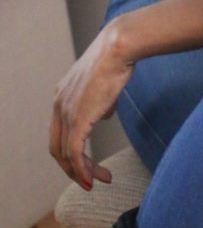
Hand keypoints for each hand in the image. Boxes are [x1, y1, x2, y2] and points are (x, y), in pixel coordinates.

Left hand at [49, 22, 133, 189]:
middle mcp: (58, 105)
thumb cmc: (117, 57)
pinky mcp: (78, 119)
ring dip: (83, 172)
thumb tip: (104, 114)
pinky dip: (84, 170)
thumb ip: (100, 100)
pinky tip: (94, 178)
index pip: (60, 131)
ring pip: (67, 155)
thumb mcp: (104, 82)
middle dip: (74, 167)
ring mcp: (66, 112)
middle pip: (57, 148)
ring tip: (100, 180)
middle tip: (90, 178)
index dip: (71, 150)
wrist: (119, 46)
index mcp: (61, 95)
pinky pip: (76, 154)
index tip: (88, 161)